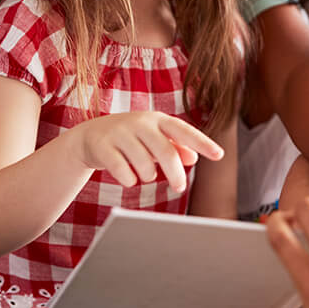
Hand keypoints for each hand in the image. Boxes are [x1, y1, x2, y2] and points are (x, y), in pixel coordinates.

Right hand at [74, 111, 223, 192]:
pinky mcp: (102, 146)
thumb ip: (175, 147)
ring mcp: (119, 133)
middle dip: (175, 173)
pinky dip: (129, 179)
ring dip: (148, 175)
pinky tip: (129, 178)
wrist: (89, 137)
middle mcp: (140, 122)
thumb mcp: (153, 139)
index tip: (219, 155)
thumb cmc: (130, 139)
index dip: (202, 143)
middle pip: (165, 151)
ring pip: (144, 163)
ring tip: (145, 174)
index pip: (184, 130)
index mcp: (157, 119)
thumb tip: (193, 158)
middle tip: (180, 187)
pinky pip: (121, 170)